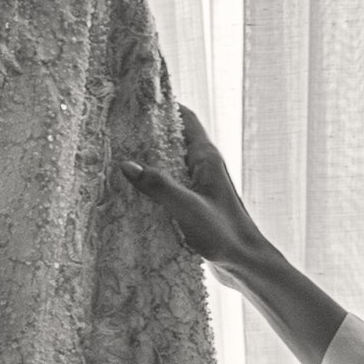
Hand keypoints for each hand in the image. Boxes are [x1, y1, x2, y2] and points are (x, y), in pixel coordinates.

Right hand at [119, 104, 262, 281]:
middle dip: (149, 132)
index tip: (138, 99)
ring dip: (149, 160)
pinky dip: (153, 184)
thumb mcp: (187, 208)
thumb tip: (126, 164)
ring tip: (118, 154)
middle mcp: (204, 167)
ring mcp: (199, 186)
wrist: (245, 264)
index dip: (164, 105)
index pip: (185, 118)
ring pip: (170, 164)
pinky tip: (134, 190)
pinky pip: (170, 186)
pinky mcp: (194, 204)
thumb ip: (158, 186)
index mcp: (207, 158)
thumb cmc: (224, 233)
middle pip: (173, 139)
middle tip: (118, 127)